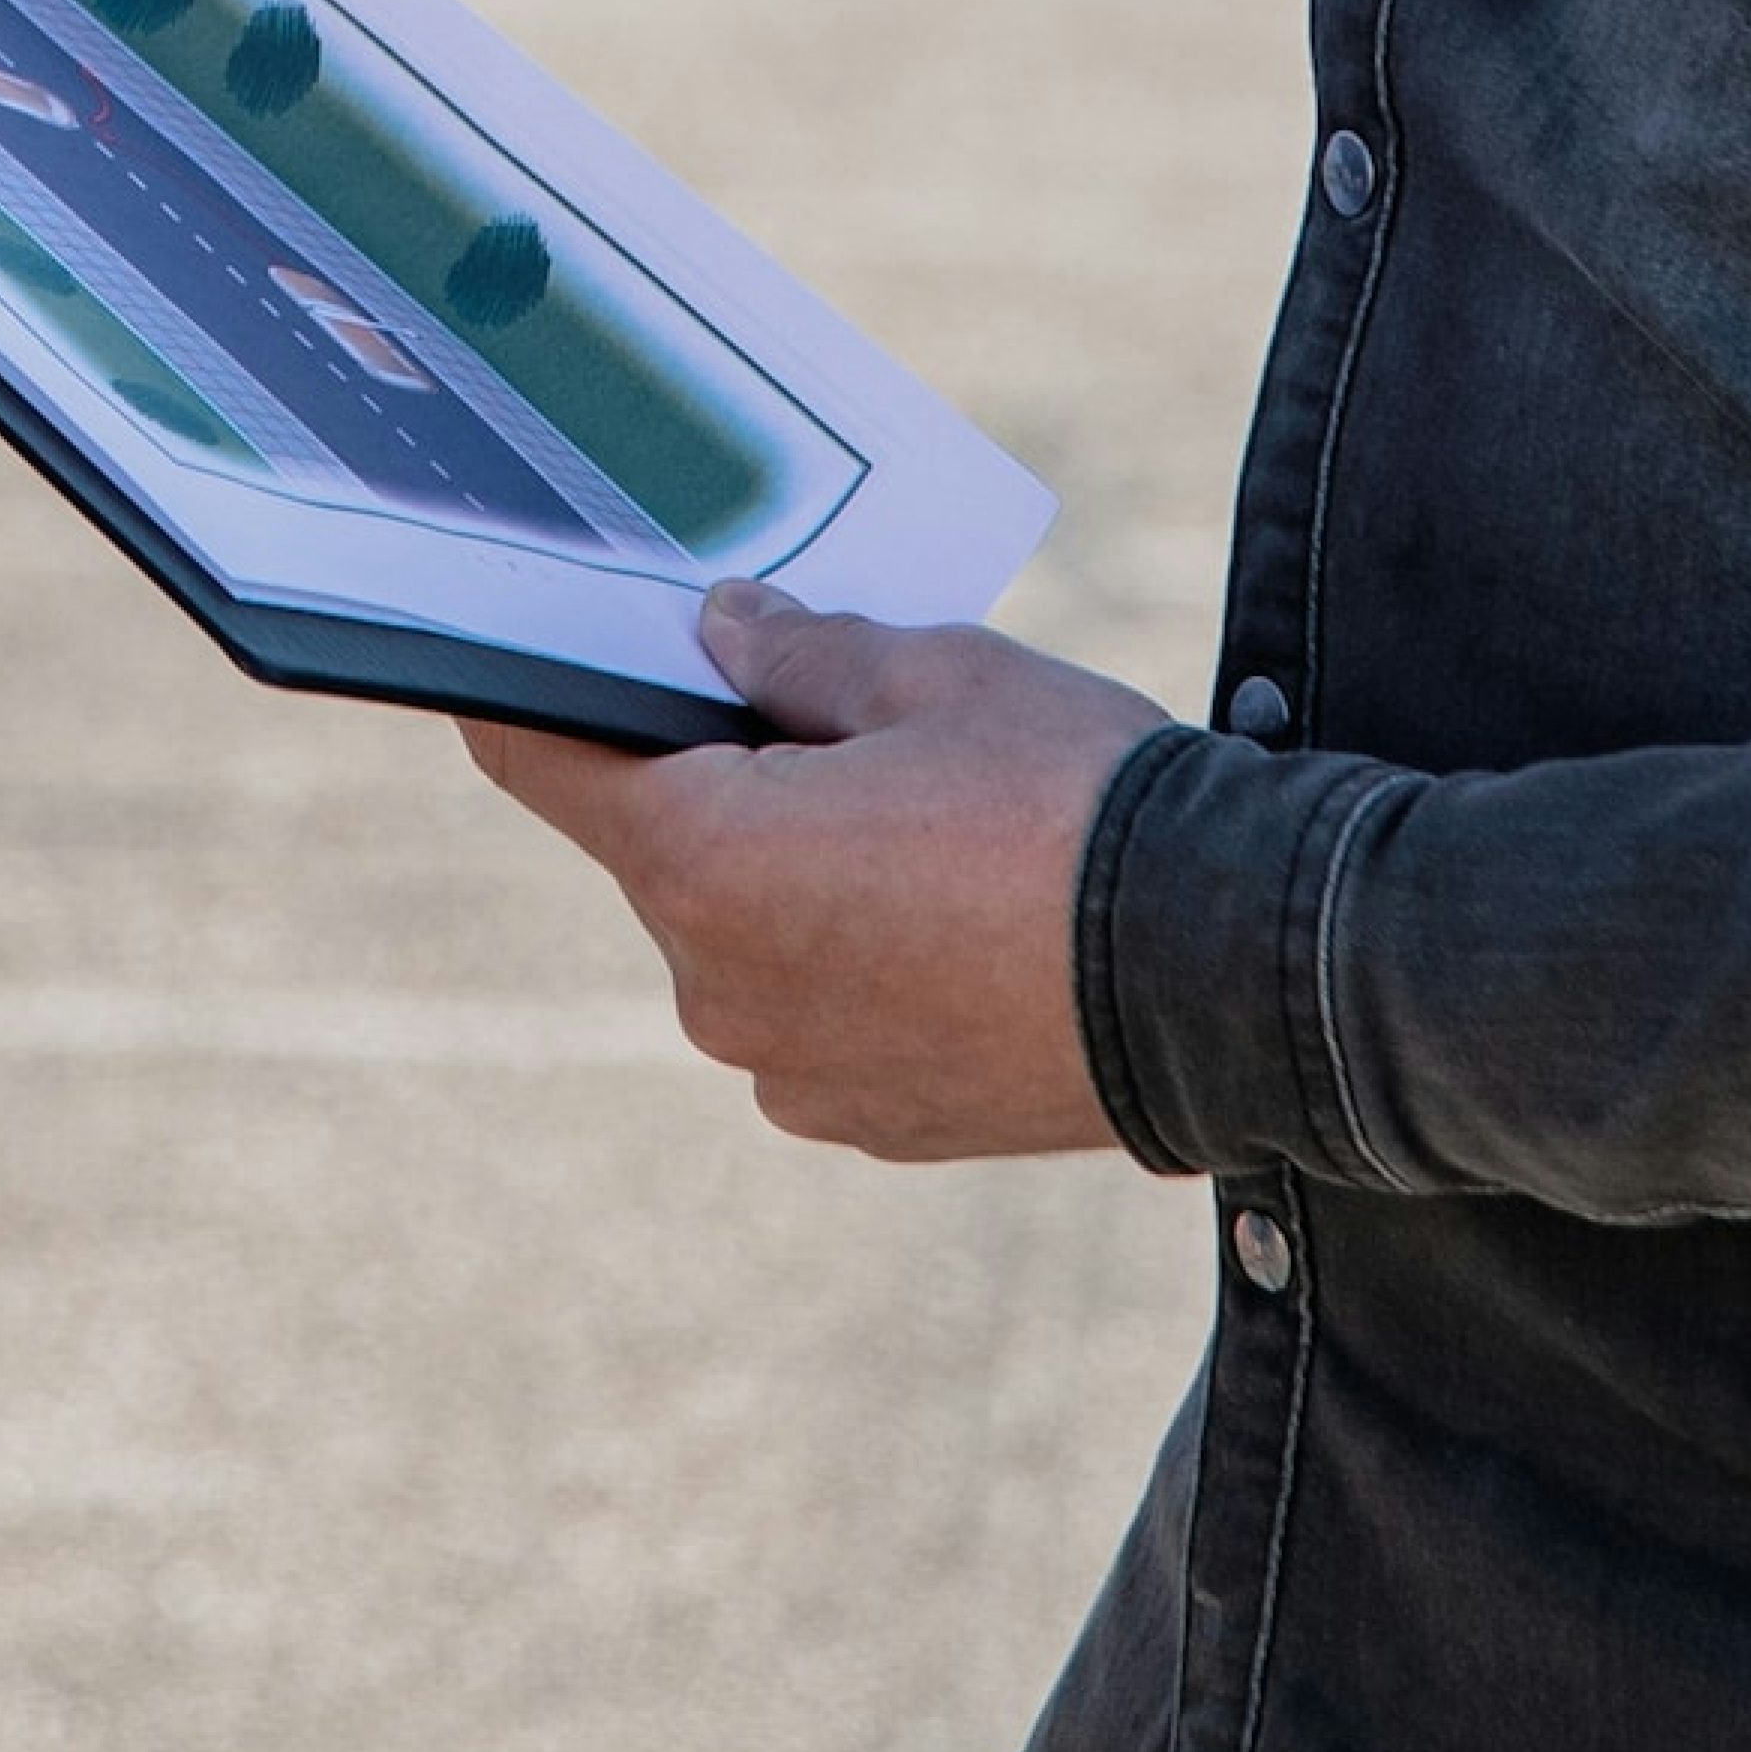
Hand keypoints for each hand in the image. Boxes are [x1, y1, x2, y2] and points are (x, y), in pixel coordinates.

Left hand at [463, 583, 1171, 1157]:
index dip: (526, 698)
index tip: (510, 661)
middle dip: (726, 780)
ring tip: (935, 826)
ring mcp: (792, 1073)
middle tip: (839, 723)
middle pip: (668, 849)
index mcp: (704, 862)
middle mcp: (718, 989)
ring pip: (750, 934)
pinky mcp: (870, 1123)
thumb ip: (796, 650)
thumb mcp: (933, 674)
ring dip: (801, 875)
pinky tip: (963, 913)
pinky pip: (820, 1011)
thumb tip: (720, 629)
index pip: (545, 763)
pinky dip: (860, 957)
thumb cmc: (1075, 802)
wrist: (1240, 977)